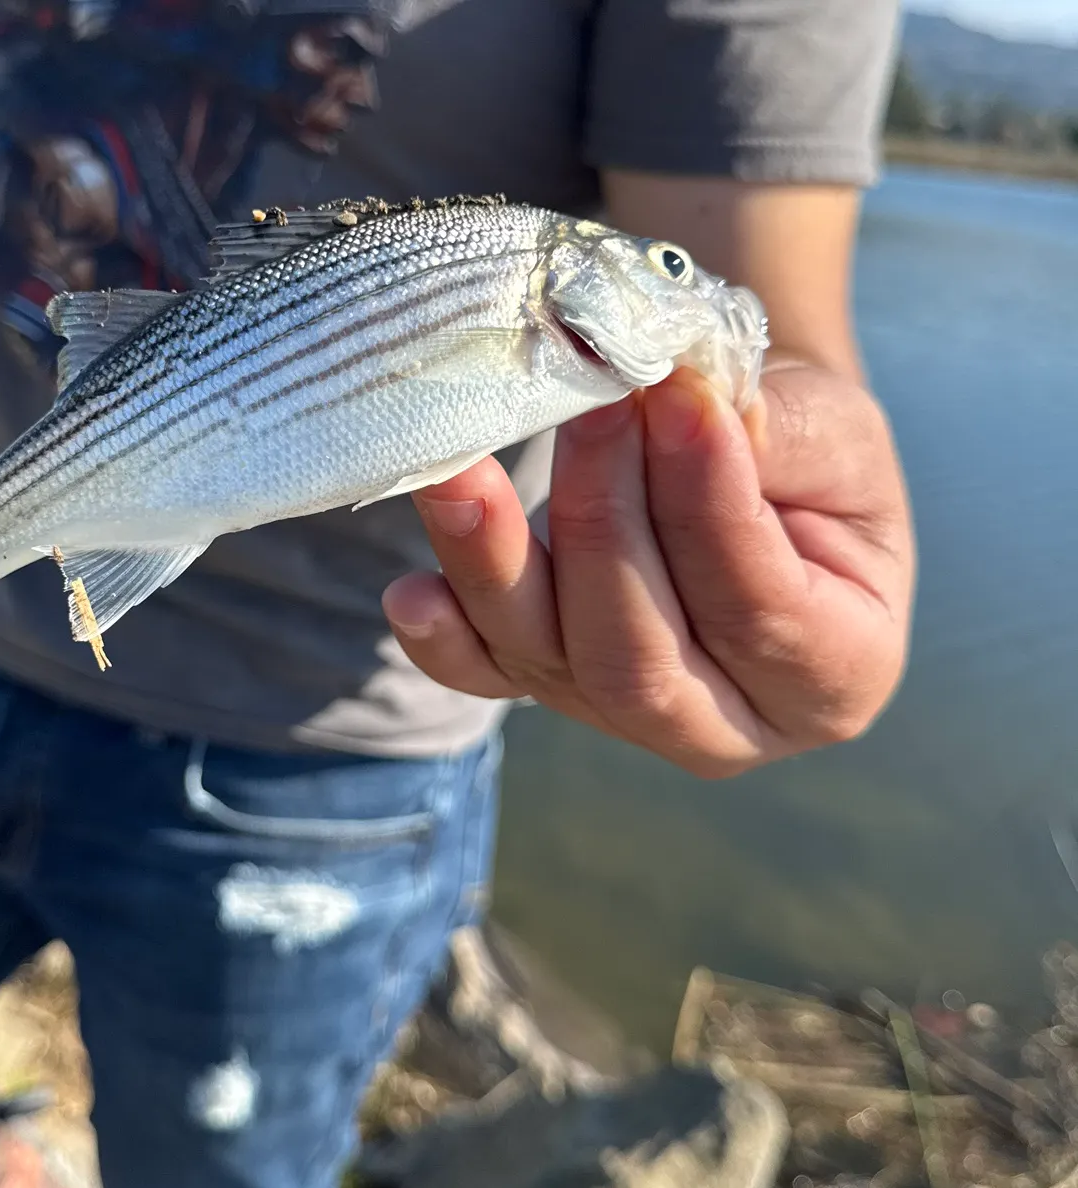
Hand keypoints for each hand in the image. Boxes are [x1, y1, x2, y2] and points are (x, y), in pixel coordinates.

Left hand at [382, 362, 914, 777]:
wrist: (739, 458)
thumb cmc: (803, 454)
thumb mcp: (834, 435)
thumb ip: (774, 434)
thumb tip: (676, 407)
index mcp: (836, 678)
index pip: (762, 613)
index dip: (712, 511)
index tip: (677, 403)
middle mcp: (723, 725)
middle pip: (639, 660)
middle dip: (604, 528)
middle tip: (593, 409)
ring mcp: (619, 715)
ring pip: (552, 662)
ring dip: (500, 565)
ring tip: (466, 474)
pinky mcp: (544, 684)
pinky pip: (484, 674)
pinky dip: (444, 636)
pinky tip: (410, 593)